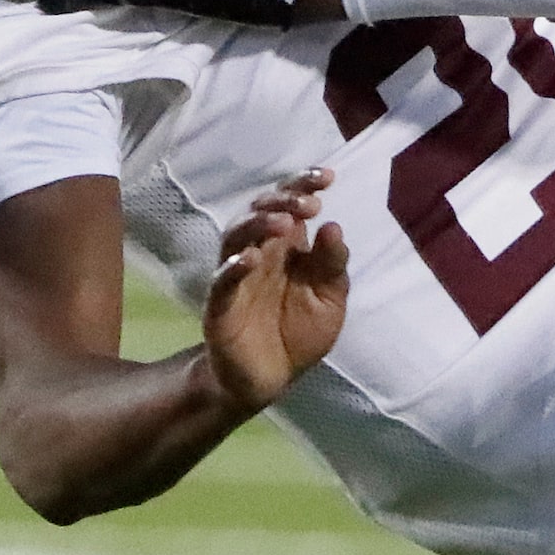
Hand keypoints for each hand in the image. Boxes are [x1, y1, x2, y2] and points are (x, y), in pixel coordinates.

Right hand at [202, 170, 349, 413]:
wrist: (272, 378)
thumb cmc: (300, 332)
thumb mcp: (330, 299)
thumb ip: (333, 265)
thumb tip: (333, 226)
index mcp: (287, 247)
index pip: (290, 205)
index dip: (303, 185)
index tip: (326, 176)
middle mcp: (259, 253)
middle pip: (260, 211)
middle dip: (283, 200)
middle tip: (309, 203)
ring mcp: (236, 276)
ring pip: (234, 236)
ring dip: (257, 224)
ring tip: (284, 223)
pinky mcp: (220, 305)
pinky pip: (221, 281)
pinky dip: (233, 267)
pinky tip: (250, 260)